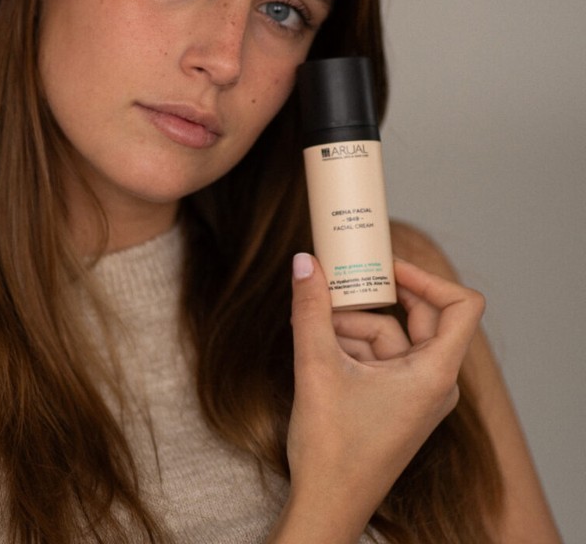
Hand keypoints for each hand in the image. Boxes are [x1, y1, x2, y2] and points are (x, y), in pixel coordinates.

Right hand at [278, 254, 484, 538]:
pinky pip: (381, 357)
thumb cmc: (333, 447)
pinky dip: (352, 346)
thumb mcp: (316, 366)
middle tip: (340, 282)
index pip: (461, 305)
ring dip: (351, 326)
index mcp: (434, 373)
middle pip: (420, 316)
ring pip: (390, 336)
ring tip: (312, 327)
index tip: (387, 266)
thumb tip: (304, 261)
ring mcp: (418, 393)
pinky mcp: (398, 401)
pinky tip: (318, 348)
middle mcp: (435, 381)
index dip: (428, 276)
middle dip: (375, 298)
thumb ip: (310, 309)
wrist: (327, 503)